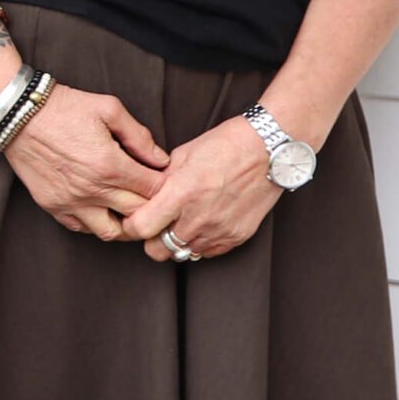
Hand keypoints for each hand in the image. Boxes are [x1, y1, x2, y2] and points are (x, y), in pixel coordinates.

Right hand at [0, 84, 169, 238]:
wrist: (17, 114)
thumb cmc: (64, 107)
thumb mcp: (108, 109)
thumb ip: (139, 136)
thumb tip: (161, 160)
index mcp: (111, 165)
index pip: (155, 191)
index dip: (166, 186)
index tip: (164, 179)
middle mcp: (93, 190)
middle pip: (139, 215)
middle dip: (152, 207)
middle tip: (152, 196)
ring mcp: (72, 201)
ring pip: (112, 232)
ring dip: (125, 223)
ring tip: (127, 209)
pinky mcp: (53, 206)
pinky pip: (83, 228)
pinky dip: (96, 222)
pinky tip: (100, 207)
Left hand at [119, 117, 280, 262]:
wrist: (267, 152)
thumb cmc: (224, 146)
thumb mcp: (182, 155)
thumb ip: (161, 180)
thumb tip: (144, 194)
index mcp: (181, 194)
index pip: (141, 228)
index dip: (131, 226)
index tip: (131, 220)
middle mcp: (199, 218)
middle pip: (159, 250)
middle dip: (151, 240)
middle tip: (154, 225)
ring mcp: (219, 231)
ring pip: (184, 253)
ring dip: (177, 241)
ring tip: (180, 221)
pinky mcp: (237, 237)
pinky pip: (208, 252)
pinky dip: (199, 242)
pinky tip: (200, 224)